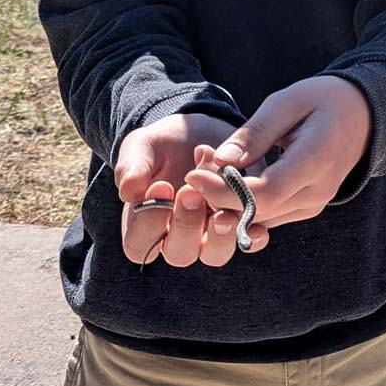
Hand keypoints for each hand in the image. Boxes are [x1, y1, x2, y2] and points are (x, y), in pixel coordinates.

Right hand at [114, 111, 269, 266]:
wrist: (200, 132)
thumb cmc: (163, 145)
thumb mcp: (143, 146)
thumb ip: (133, 166)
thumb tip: (128, 191)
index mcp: (145, 226)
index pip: (139, 245)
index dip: (149, 222)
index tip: (160, 186)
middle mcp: (178, 237)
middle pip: (180, 253)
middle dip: (186, 225)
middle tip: (191, 192)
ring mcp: (211, 234)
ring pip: (215, 254)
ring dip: (220, 236)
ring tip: (225, 212)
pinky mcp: (241, 222)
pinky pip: (248, 242)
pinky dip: (253, 236)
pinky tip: (258, 225)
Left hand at [183, 75, 371, 231]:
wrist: (363, 116)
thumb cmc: (323, 100)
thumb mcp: (287, 102)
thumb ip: (255, 133)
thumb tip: (221, 162)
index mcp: (318, 160)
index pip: (264, 193)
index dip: (223, 190)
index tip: (192, 174)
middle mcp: (318, 191)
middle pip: (257, 211)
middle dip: (218, 195)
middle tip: (195, 167)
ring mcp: (314, 205)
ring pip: (259, 218)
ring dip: (227, 201)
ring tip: (209, 170)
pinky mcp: (305, 209)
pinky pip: (266, 215)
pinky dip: (242, 202)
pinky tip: (229, 179)